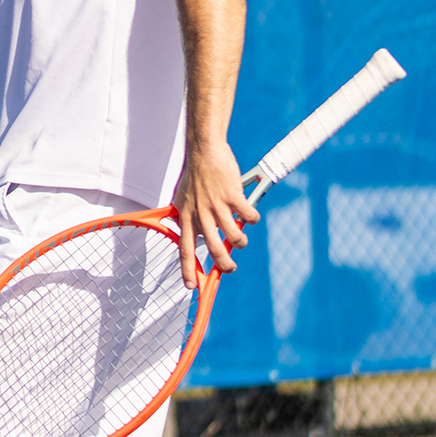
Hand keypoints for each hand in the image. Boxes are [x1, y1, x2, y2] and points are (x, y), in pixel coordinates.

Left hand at [171, 141, 258, 287]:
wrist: (204, 150)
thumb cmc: (196, 174)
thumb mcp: (183, 198)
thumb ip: (188, 216)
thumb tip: (192, 234)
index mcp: (186, 215)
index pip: (184, 248)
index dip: (187, 269)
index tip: (190, 286)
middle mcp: (200, 213)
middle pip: (213, 249)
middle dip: (223, 265)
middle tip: (229, 269)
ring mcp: (216, 205)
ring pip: (233, 237)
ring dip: (240, 242)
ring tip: (240, 239)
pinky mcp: (232, 196)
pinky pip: (248, 217)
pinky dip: (252, 219)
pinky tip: (250, 214)